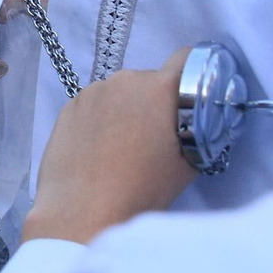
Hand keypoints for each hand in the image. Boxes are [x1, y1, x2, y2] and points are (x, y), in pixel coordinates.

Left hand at [22, 49, 195, 244]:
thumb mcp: (188, 163)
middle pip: (150, 80)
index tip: (193, 95)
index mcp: (160, 88)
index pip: (186, 58)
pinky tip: (99, 150)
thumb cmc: (141, 191)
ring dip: (126, 109)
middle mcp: (125, 80)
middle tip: (155, 137)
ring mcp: (92, 92)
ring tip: (122, 148)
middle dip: (156, 101)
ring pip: (120, 93)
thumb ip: (200, 131)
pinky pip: (94, 105)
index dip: (193, 74)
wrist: (82, 213)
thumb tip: (204, 120)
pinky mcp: (68, 107)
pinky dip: (101, 120)